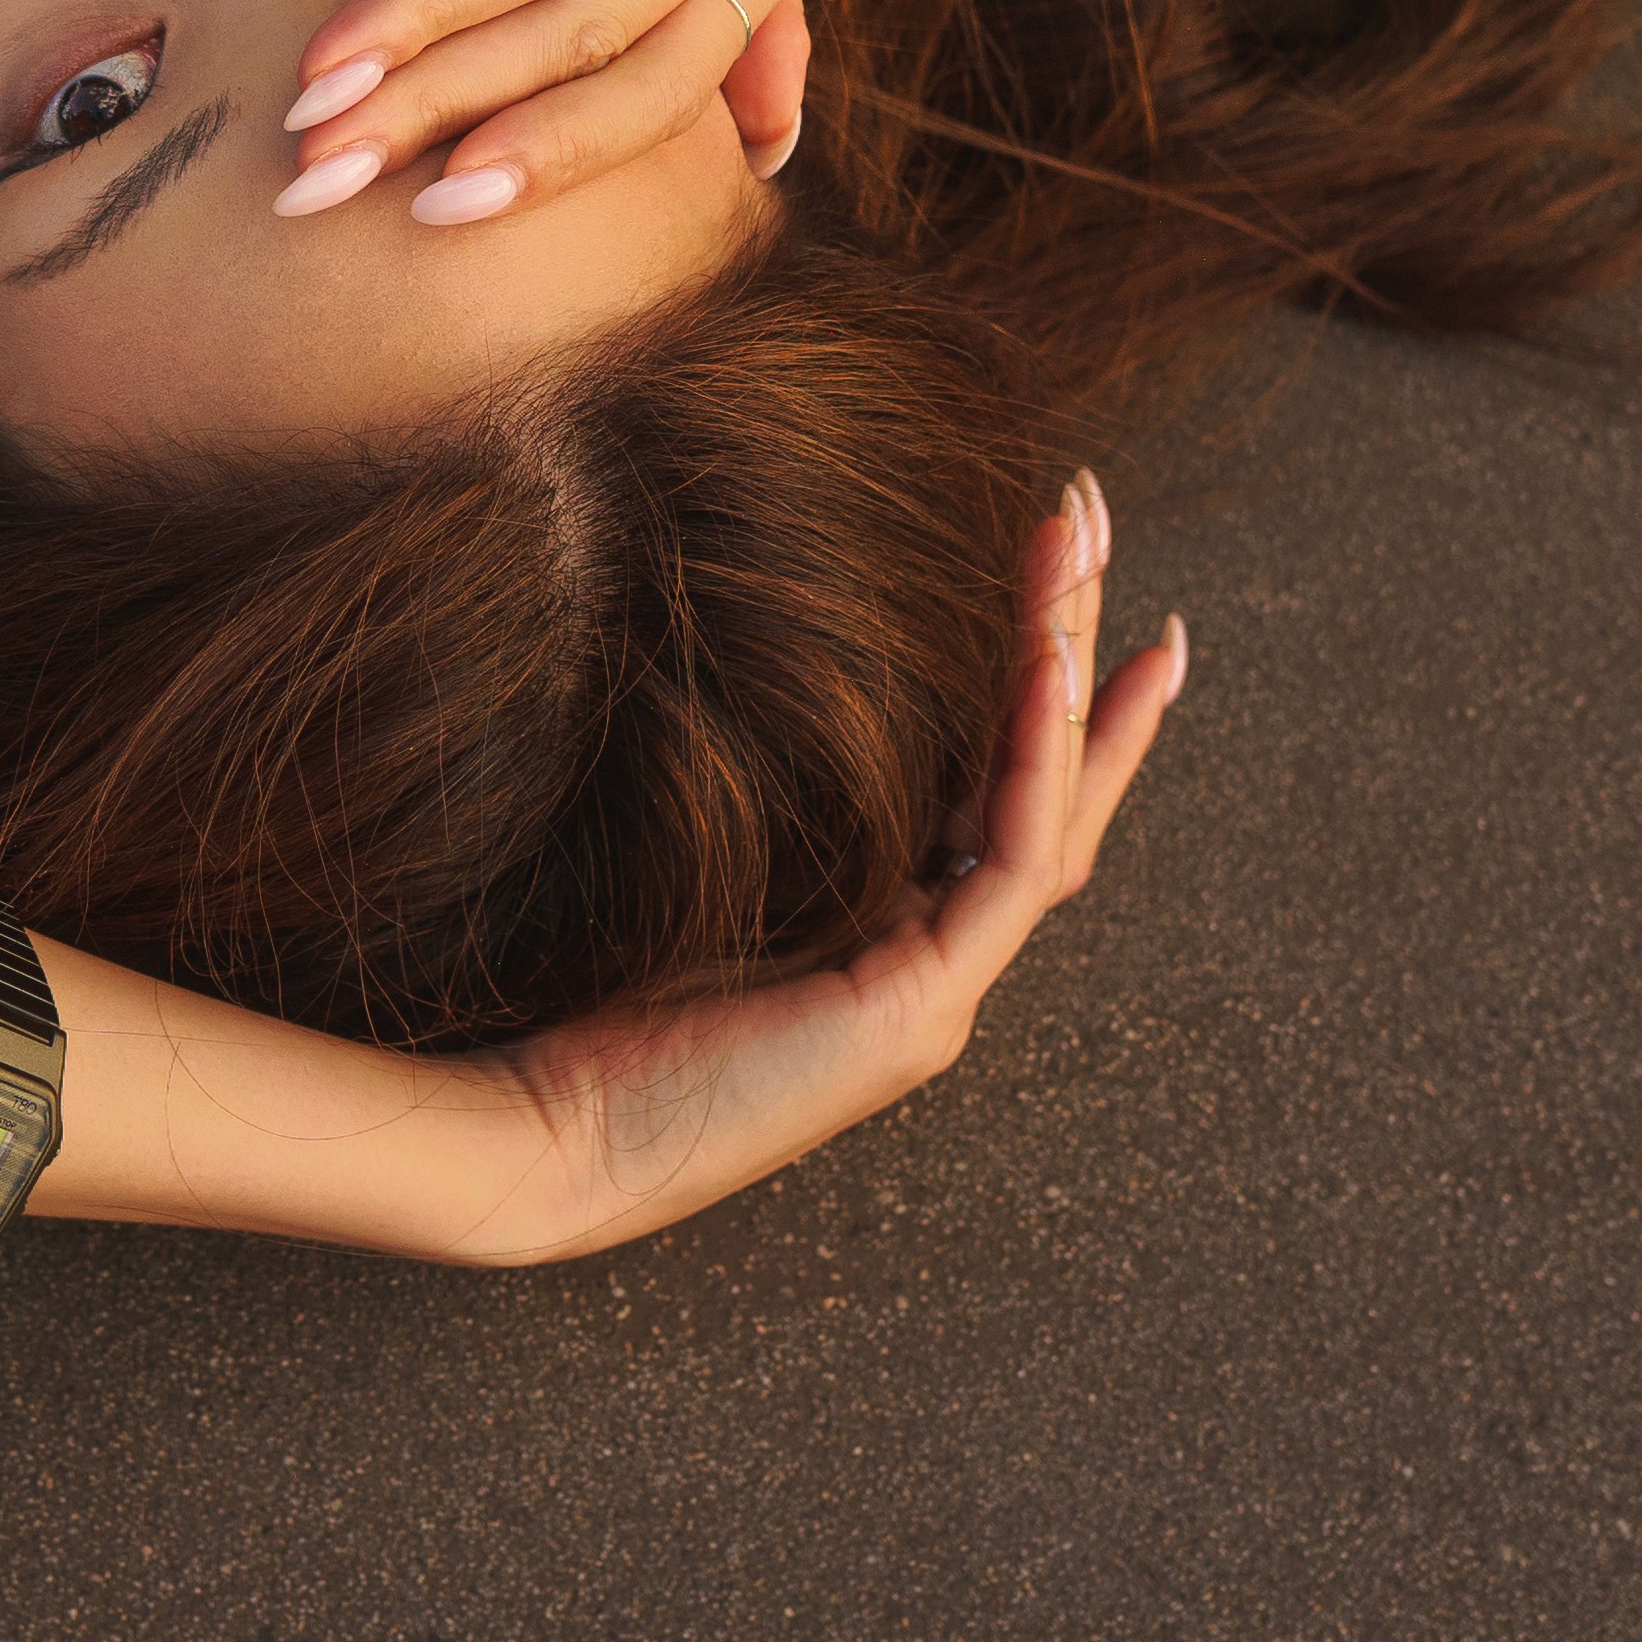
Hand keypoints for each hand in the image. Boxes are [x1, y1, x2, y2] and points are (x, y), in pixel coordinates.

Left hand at [428, 473, 1182, 1265]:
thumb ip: (771, 793)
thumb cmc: (593, 997)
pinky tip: (1044, 665)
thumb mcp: (707, 862)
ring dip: (1073, 674)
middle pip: (1048, 783)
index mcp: (889, 930)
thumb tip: (773, 656)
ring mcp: (940, 994)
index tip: (1075, 567)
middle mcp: (935, 962)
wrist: (545, 1129)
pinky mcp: (919, 1011)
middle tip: (1097, 513)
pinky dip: (1035, 760)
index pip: (998, 785)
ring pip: (1049, 814)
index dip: (1050, 683)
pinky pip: (1009, 866)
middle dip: (1080, 643)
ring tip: (1086, 553)